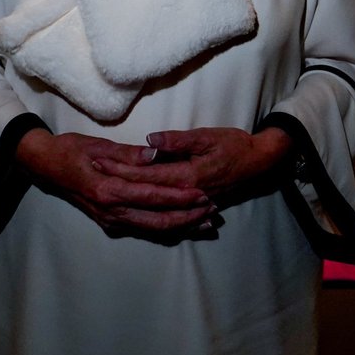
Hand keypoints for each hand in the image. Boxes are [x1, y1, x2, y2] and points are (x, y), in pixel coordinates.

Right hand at [15, 129, 213, 237]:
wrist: (43, 166)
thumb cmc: (69, 150)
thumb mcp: (97, 146)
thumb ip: (128, 153)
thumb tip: (156, 153)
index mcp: (108, 190)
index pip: (152, 196)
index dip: (179, 197)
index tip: (203, 194)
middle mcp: (110, 211)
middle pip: (157, 221)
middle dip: (187, 218)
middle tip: (213, 211)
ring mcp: (109, 220)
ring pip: (152, 230)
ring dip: (181, 227)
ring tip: (206, 223)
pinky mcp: (110, 223)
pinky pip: (143, 229)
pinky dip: (165, 229)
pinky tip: (183, 226)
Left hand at [96, 127, 293, 209]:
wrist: (261, 163)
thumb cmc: (235, 144)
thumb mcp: (208, 136)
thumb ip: (178, 141)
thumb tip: (150, 141)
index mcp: (187, 176)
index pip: (145, 174)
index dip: (120, 167)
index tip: (98, 160)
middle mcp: (185, 195)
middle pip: (144, 193)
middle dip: (117, 183)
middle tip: (93, 173)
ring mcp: (189, 205)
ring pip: (152, 209)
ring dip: (128, 200)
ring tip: (105, 194)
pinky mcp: (194, 208)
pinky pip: (167, 218)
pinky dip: (148, 215)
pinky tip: (133, 215)